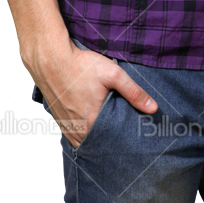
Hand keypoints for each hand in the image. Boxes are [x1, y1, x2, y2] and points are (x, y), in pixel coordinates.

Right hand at [23, 38, 157, 147]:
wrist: (50, 59)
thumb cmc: (80, 65)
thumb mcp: (112, 74)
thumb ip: (133, 92)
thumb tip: (153, 108)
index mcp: (91, 121)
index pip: (112, 143)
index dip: (122, 141)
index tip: (131, 139)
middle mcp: (77, 129)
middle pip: (98, 143)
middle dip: (110, 142)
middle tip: (122, 136)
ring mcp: (66, 126)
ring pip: (84, 141)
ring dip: (95, 139)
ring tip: (109, 133)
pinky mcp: (59, 120)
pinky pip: (73, 135)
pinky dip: (83, 134)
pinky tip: (91, 126)